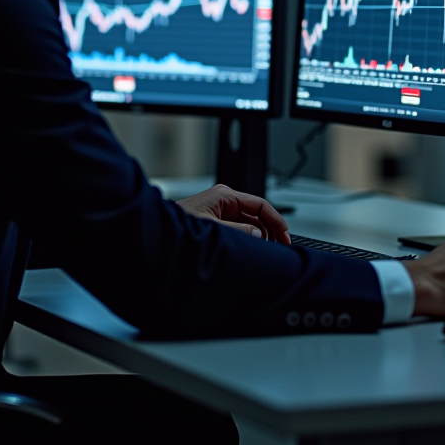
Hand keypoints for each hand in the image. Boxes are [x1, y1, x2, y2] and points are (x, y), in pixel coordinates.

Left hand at [176, 184, 290, 243]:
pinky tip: (252, 247)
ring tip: (267, 249)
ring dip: (259, 234)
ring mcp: (220, 209)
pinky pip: (239, 226)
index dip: (275, 220)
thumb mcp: (212, 229)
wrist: (158, 232)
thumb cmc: (178, 226)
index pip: (260, 204)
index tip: (285, 234)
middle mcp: (224, 200)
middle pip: (257, 213)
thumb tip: (258, 235)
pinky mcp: (216, 219)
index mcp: (224, 196)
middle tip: (280, 245)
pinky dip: (248, 236)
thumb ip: (238, 231)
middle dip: (270, 229)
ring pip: (249, 221)